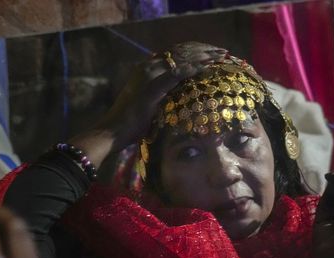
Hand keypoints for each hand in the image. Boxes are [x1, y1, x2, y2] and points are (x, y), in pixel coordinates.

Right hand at [91, 42, 227, 149]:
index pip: (173, 53)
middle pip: (179, 51)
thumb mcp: (148, 105)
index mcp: (144, 70)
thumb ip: (161, 97)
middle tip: (221, 52)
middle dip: (202, 49)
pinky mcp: (152, 87)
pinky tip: (209, 65)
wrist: (111, 131)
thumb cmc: (128, 124)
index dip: (193, 50)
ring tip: (220, 55)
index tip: (210, 52)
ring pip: (181, 58)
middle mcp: (146, 68)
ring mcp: (149, 75)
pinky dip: (195, 67)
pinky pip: (178, 73)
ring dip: (203, 55)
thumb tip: (177, 100)